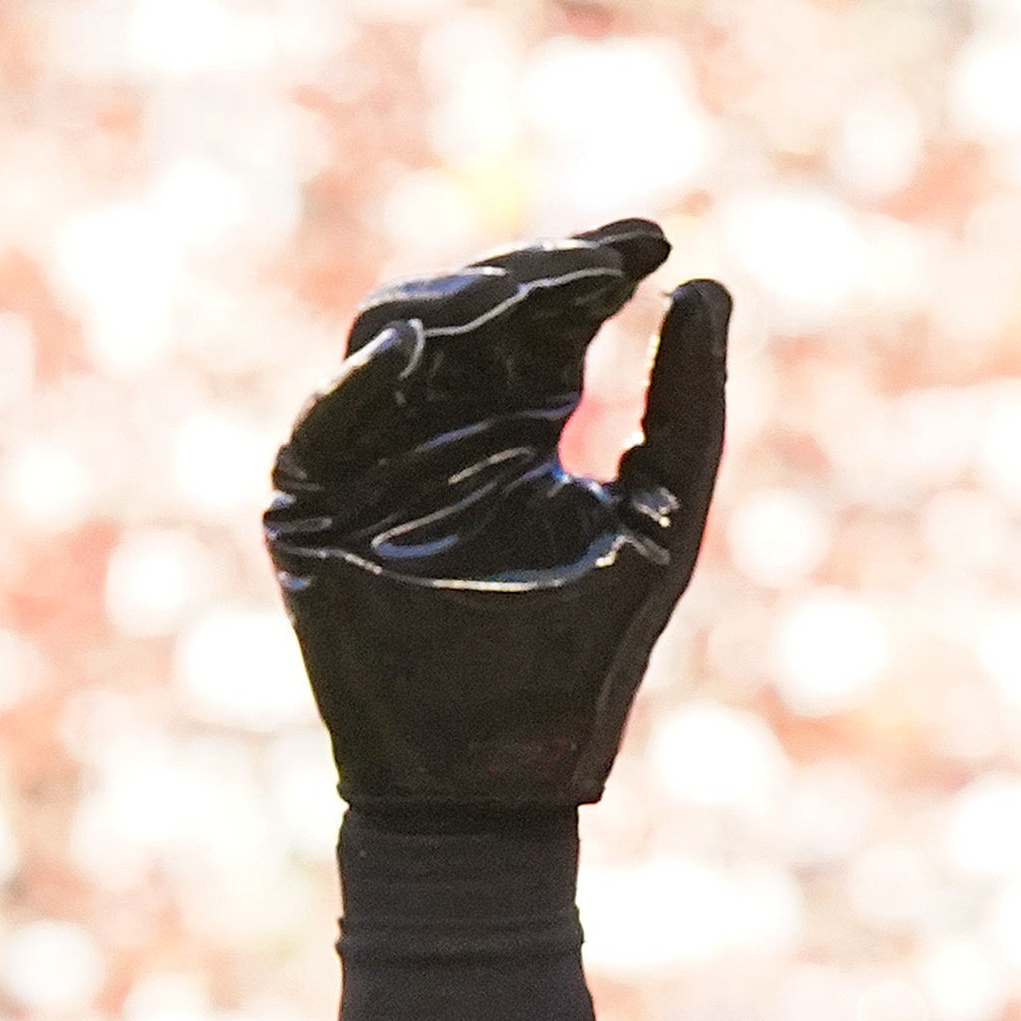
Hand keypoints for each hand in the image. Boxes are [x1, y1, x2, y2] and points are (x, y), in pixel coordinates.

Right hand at [264, 221, 731, 809]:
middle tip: (598, 263)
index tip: (655, 237)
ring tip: (527, 298)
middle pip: (469, 309)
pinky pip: (324, 426)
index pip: (545, 316)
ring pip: (392, 336)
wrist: (501, 784)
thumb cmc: (585, 664)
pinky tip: (420, 353)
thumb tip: (708, 283)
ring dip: (458, 306)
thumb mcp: (660, 517)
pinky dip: (362, 385)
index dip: (589, 265)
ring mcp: (373, 458)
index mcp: (523, 426)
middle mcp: (444, 427)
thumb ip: (689, 408)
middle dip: (532, 276)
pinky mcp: (313, 508)